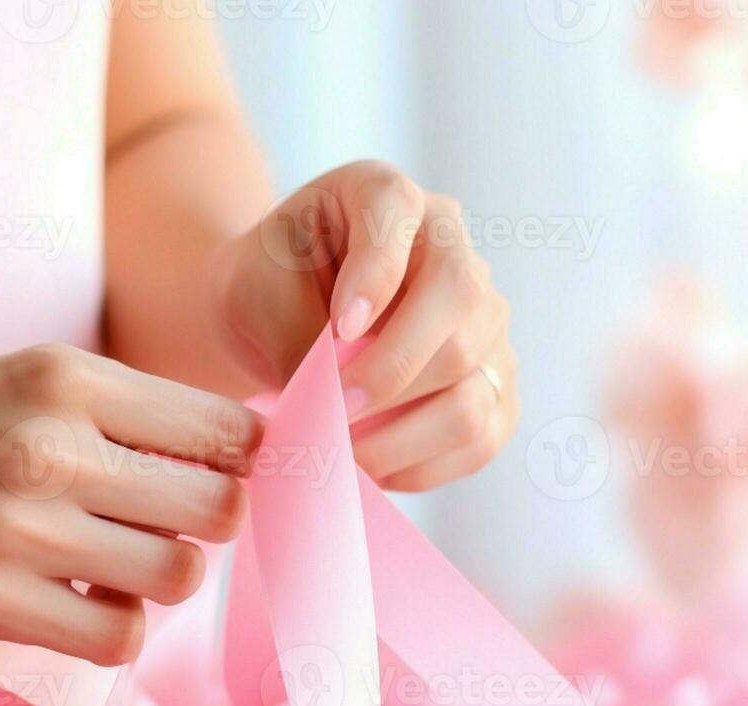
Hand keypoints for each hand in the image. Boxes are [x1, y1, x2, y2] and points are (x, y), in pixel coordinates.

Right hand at [0, 345, 261, 665]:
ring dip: (163, 575)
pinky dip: (117, 625)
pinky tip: (82, 598)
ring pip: (179, 576)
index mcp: (67, 375)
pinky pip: (120, 637)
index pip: (226, 430)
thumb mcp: (27, 378)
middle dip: (209, 521)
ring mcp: (20, 529)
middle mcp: (50, 446)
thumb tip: (243, 457)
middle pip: (220, 508)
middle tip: (167, 520)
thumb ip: (129, 410)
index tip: (221, 472)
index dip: (242, 460)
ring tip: (119, 559)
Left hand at [211, 161, 518, 490]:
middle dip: (393, 370)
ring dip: (405, 433)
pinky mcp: (493, 383)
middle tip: (333, 411)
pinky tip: (374, 467)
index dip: (377, 274)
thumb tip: (342, 404)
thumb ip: (299, 331)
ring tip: (343, 453)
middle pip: (460, 301)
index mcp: (386, 196)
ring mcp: (485, 318)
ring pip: (474, 381)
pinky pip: (481, 434)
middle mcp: (452, 246)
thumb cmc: (267, 289)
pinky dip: (426, 464)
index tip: (338, 330)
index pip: (398, 210)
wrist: (279, 320)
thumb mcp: (254, 288)